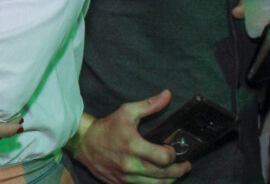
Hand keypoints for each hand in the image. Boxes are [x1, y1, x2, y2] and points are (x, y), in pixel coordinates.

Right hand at [69, 91, 190, 183]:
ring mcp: (126, 178)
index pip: (163, 158)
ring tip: (175, 173)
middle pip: (164, 175)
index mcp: (133, 146)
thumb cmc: (107, 127)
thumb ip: (149, 105)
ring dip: (170, 180)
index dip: (173, 154)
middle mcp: (131, 165)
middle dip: (179, 170)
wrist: (84, 142)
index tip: (173, 149)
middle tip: (185, 165)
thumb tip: (167, 95)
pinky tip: (159, 178)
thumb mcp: (127, 112)